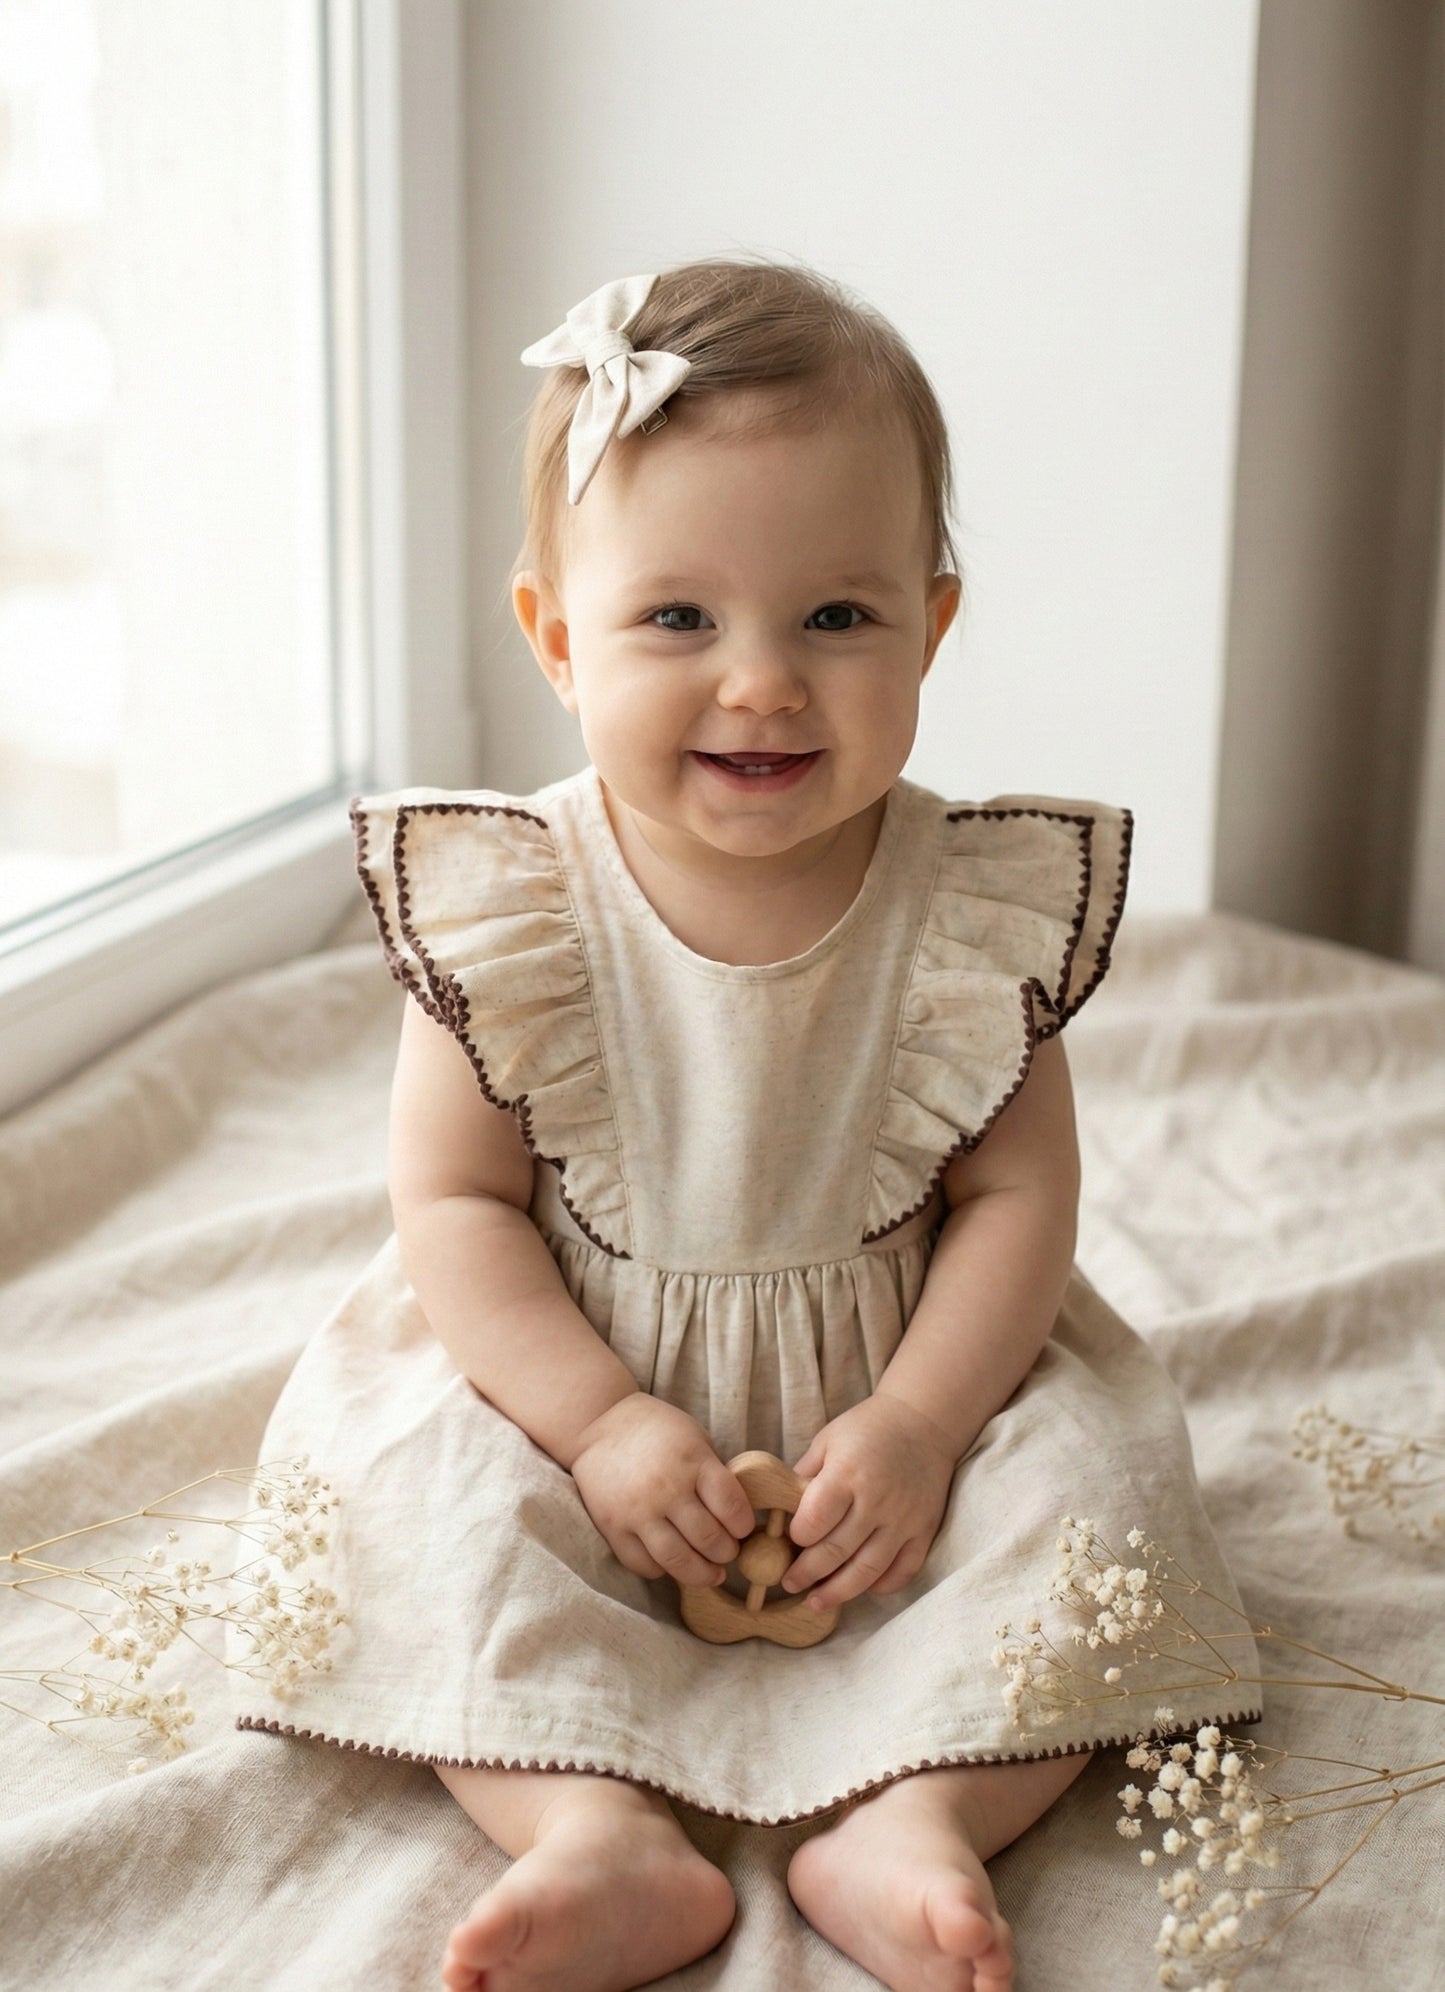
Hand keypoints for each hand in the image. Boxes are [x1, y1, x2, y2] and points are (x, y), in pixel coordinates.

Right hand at [569, 1392, 756, 1589]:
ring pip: (677, 1561)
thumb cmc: (656, 1430)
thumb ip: (714, 1475)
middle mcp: (665, 1488)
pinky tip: (672, 1562)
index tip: (743, 1529)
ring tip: (710, 1572)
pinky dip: (663, 1570)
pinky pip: (643, 1564)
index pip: (731, 1506)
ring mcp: (636, 1511)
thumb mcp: (695, 1438)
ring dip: (701, 1573)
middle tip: (727, 1551)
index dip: (743, 1525)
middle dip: (726, 1552)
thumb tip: (737, 1517)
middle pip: (708, 1539)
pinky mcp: (612, 1528)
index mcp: (692, 1461)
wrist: (598, 1426)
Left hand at [783, 1393, 958, 1610]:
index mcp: (848, 1473)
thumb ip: (804, 1475)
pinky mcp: (924, 1531)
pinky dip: (881, 1586)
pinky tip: (860, 1588)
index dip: (797, 1538)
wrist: (924, 1422)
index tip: (789, 1542)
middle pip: (837, 1552)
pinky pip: (902, 1571)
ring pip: (868, 1570)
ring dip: (838, 1592)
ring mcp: (904, 1520)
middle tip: (789, 1583)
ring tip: (816, 1601)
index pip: (815, 1520)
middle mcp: (877, 1500)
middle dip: (807, 1573)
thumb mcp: (828, 1440)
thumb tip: (779, 1509)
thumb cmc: (868, 1429)